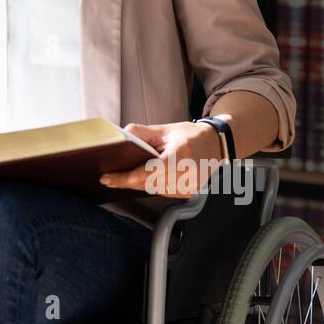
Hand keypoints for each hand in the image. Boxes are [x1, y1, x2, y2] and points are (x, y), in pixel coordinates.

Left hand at [98, 118, 228, 199]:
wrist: (216, 145)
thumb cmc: (192, 135)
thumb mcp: (165, 130)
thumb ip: (142, 133)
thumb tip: (120, 136)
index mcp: (180, 156)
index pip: (149, 172)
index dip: (126, 178)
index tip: (108, 178)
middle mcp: (186, 175)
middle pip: (148, 184)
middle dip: (126, 182)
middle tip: (108, 178)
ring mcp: (188, 187)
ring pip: (153, 190)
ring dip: (137, 185)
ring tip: (120, 178)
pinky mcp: (187, 193)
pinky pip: (162, 192)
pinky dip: (150, 186)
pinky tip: (140, 180)